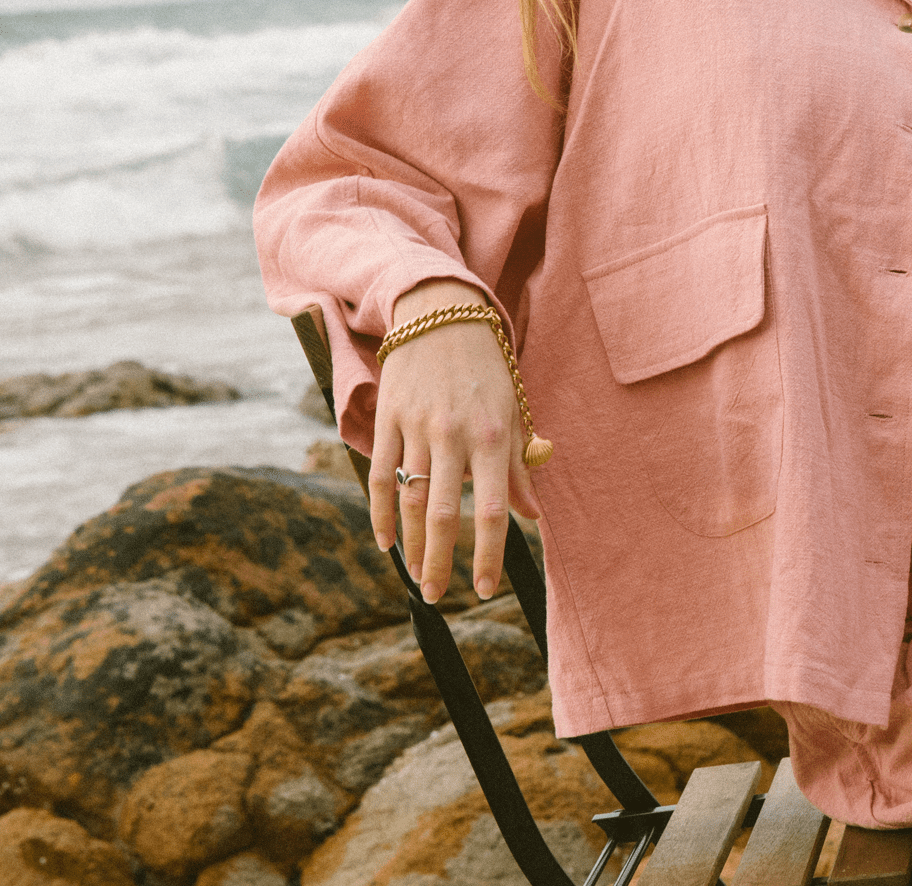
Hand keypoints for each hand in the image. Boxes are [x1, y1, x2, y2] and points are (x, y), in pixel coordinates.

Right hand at [368, 279, 541, 603]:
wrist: (440, 314)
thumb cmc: (486, 368)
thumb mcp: (513, 410)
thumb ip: (518, 466)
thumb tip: (530, 515)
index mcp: (495, 436)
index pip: (493, 509)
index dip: (489, 554)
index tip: (484, 589)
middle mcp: (455, 435)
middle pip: (446, 514)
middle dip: (442, 562)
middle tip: (440, 596)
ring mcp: (417, 427)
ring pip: (412, 500)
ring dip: (413, 546)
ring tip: (418, 577)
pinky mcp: (388, 419)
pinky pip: (381, 475)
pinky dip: (382, 513)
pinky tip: (386, 542)